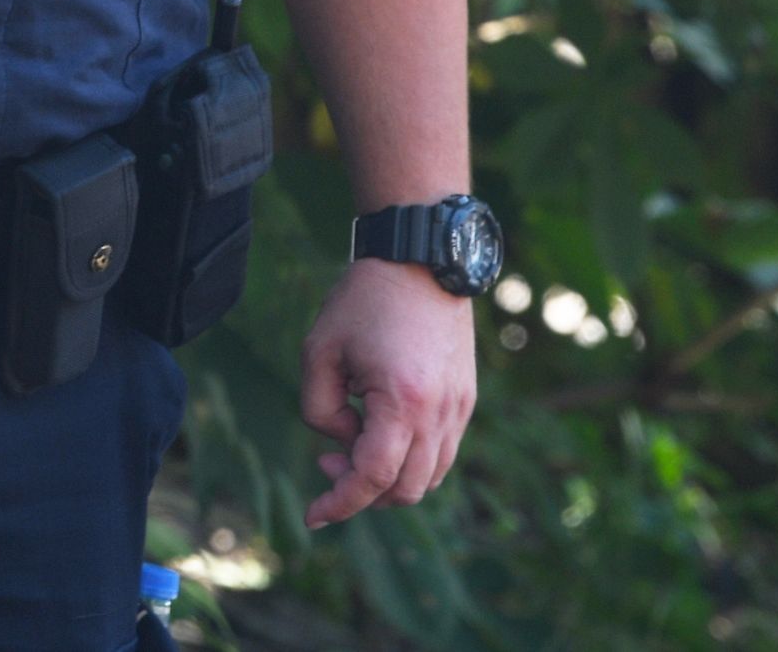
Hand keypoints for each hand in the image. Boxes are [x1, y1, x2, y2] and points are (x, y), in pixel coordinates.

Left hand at [298, 257, 476, 525]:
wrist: (420, 261)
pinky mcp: (465, 402)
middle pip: (404, 490)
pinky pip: (442, 454)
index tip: (312, 516)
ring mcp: (459, 410)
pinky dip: (411, 461)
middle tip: (327, 462)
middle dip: (361, 492)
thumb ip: (319, 410)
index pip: (373, 478)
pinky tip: (381, 431)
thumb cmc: (363, 302)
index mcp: (402, 402)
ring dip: (388, 480)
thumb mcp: (319, 352)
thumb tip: (341, 443)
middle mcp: (440, 415)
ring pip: (428, 479)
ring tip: (351, 442)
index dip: (340, 503)